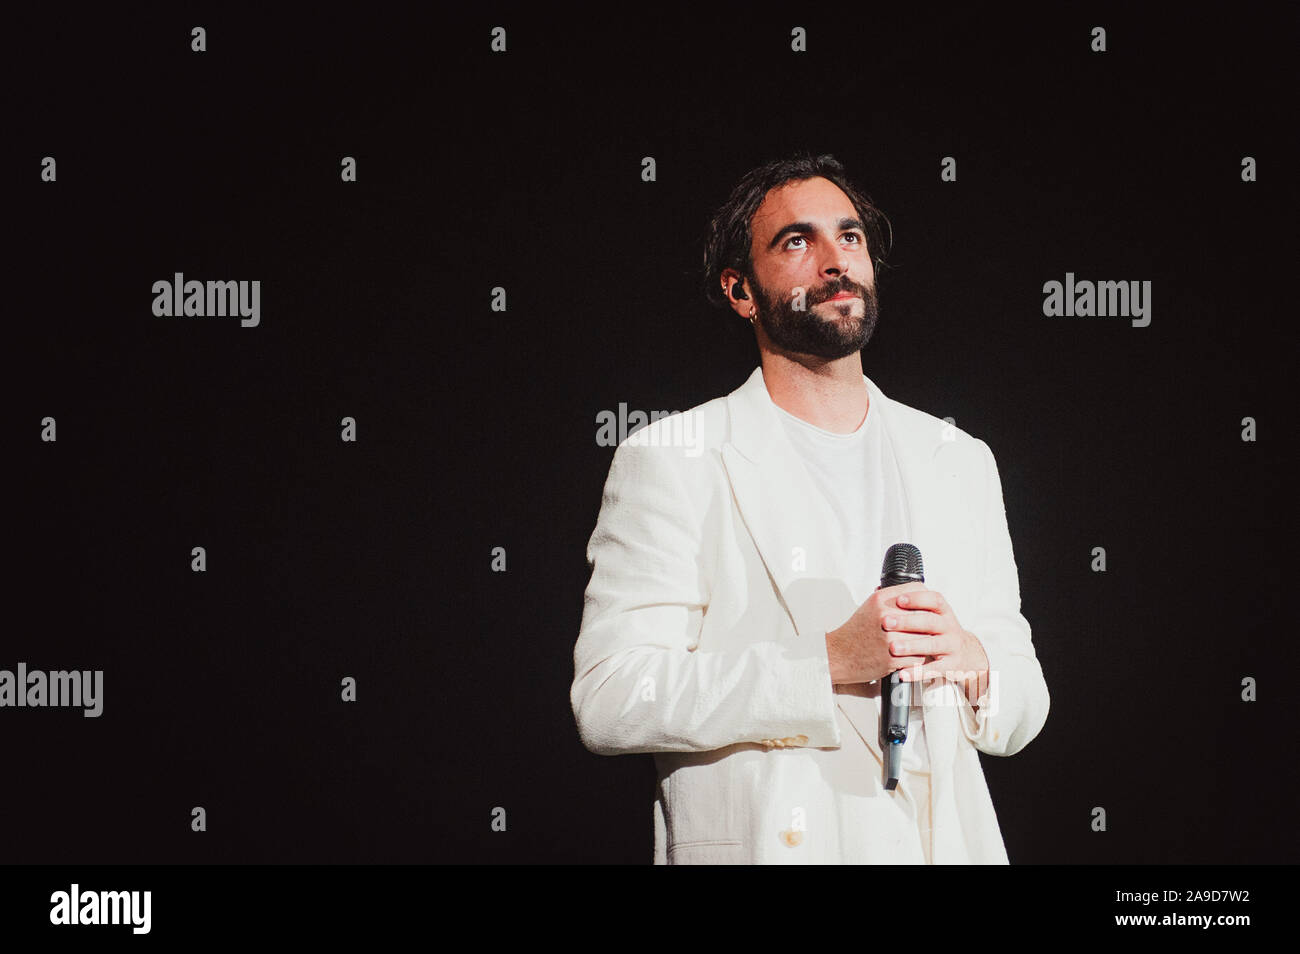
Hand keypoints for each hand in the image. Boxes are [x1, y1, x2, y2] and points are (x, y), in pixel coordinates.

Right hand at [825, 581, 929, 684]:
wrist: (839, 655)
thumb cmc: (856, 632)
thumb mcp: (871, 606)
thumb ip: (892, 599)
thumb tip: (916, 595)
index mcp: (881, 600)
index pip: (918, 590)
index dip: (926, 599)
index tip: (926, 607)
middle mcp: (886, 616)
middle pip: (925, 615)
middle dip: (928, 624)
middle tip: (926, 628)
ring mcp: (890, 638)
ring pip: (925, 638)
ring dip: (924, 643)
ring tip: (917, 644)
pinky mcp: (892, 658)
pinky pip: (918, 657)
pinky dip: (916, 658)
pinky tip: (908, 656)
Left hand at [884, 588, 989, 704]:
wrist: (966, 654)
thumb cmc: (939, 632)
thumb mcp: (931, 615)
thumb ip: (911, 605)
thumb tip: (879, 590)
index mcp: (943, 612)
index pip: (934, 600)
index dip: (917, 598)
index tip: (899, 599)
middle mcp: (949, 627)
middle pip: (930, 621)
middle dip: (907, 621)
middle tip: (886, 622)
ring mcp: (951, 646)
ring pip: (932, 645)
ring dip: (911, 646)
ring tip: (893, 648)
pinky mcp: (950, 666)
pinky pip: (934, 669)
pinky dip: (918, 672)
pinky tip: (902, 673)